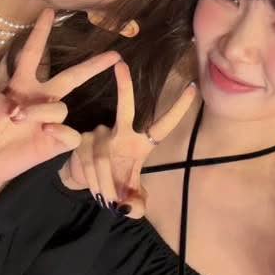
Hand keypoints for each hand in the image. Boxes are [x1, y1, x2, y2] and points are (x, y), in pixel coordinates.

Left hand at [0, 9, 121, 191]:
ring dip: (41, 111)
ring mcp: (49, 121)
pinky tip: (44, 134)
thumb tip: (14, 106)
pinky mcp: (54, 143)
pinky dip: (58, 131)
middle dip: (92, 65)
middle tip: (115, 54)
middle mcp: (40, 99)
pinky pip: (69, 133)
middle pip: (71, 77)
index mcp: (20, 85)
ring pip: (61, 107)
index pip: (33, 54)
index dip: (40, 33)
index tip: (49, 11)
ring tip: (17, 118)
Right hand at [60, 63, 197, 217]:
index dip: (177, 109)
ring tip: (109, 202)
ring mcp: (98, 134)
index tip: (193, 88)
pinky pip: (88, 162)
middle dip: (123, 87)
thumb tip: (130, 209)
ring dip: (105, 184)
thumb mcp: (129, 197)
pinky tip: (96, 193)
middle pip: (125, 108)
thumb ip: (136, 204)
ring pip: (103, 157)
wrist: (82, 180)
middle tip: (120, 65)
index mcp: (140, 143)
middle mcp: (120, 132)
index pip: (163, 125)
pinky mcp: (80, 141)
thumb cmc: (113, 182)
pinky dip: (94, 183)